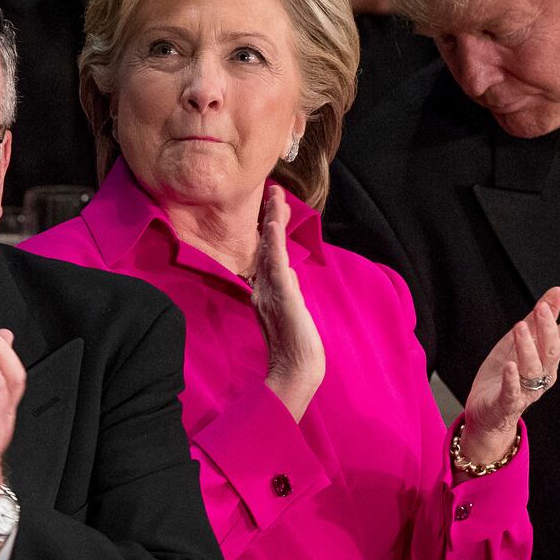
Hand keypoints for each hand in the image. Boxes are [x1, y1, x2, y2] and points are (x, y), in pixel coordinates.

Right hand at [254, 185, 324, 421]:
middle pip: (265, 245)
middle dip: (270, 217)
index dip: (269, 230)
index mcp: (265, 292)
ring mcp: (270, 290)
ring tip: (274, 196)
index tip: (272, 208)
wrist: (296, 369)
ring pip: (269, 248)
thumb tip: (288, 273)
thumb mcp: (292, 312)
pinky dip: (273, 242)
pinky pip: (275, 263)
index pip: (267, 254)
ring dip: (271, 221)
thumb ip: (287, 292)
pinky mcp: (281, 295)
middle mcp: (263, 288)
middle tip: (272, 190)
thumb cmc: (296, 347)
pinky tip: (273, 224)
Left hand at [459, 288, 559, 465]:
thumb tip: (557, 292)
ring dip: (527, 347)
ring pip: (532, 369)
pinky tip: (509, 365)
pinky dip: (512, 379)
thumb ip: (538, 319)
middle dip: (548, 329)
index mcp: (547, 359)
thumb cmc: (505, 374)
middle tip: (542, 308)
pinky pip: (512, 392)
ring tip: (520, 327)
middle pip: (551, 351)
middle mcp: (542, 375)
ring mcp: (526, 391)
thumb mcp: (520, 341)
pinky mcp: (507, 404)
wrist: (487, 412)